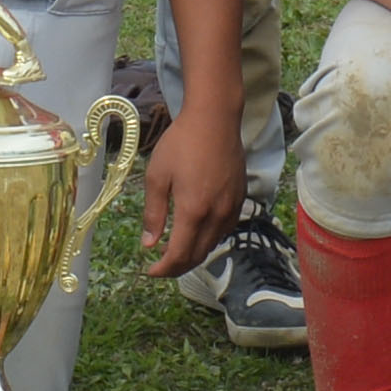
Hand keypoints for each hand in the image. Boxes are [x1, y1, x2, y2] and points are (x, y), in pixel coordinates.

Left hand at [135, 114, 242, 278]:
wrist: (215, 119)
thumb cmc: (181, 144)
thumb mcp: (157, 176)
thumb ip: (154, 213)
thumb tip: (149, 244)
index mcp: (194, 211)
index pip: (180, 255)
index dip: (165, 269)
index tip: (151, 271)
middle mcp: (217, 215)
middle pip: (199, 255)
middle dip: (178, 267)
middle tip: (161, 266)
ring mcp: (232, 207)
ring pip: (213, 244)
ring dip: (194, 254)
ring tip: (176, 250)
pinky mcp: (240, 198)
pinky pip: (225, 229)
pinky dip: (209, 238)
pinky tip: (197, 231)